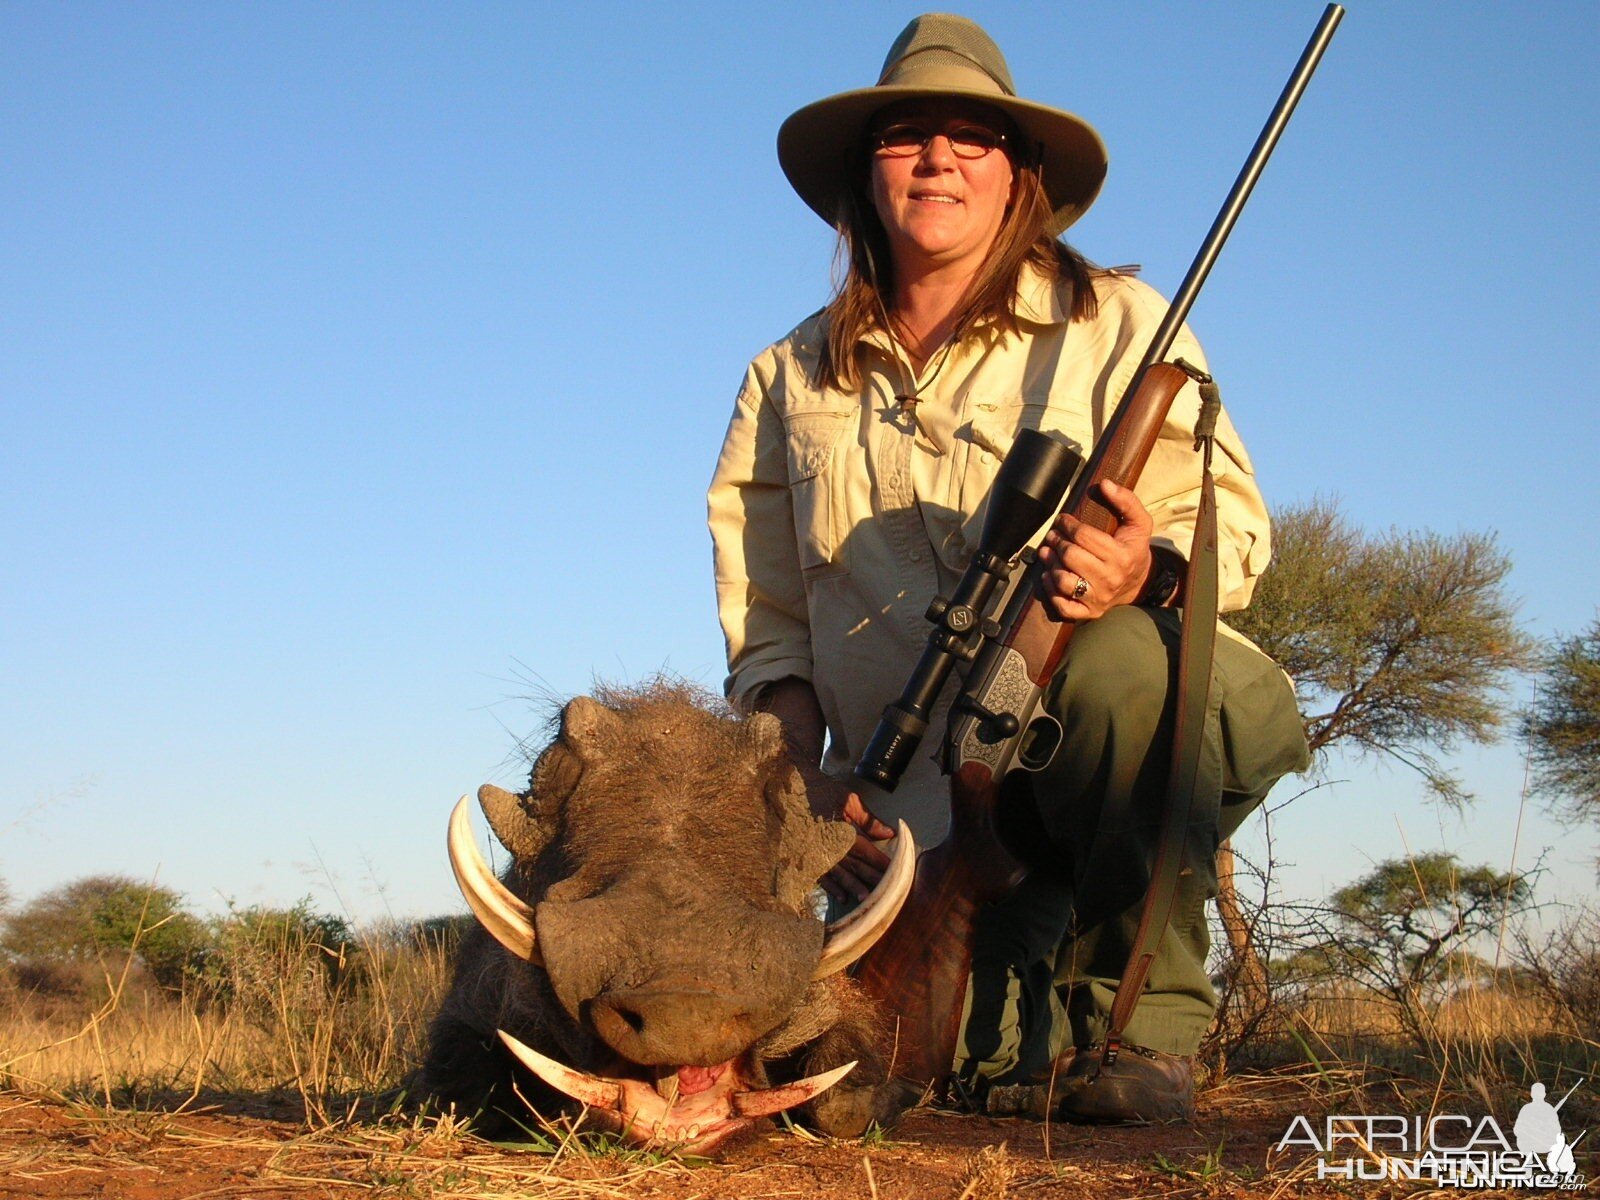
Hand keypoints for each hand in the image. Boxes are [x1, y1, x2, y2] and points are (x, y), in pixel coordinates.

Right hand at [805, 772, 893, 903]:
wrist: (789, 787)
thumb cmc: (822, 791)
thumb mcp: (849, 800)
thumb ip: (869, 820)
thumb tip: (890, 833)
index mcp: (841, 829)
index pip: (865, 850)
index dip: (880, 862)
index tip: (895, 872)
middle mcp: (828, 843)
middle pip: (854, 865)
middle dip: (870, 879)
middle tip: (887, 894)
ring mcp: (815, 851)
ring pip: (838, 873)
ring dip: (852, 887)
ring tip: (866, 899)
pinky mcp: (805, 856)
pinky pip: (819, 875)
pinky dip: (831, 887)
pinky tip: (842, 896)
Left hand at [1036, 480, 1153, 620]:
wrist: (1140, 583)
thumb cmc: (1133, 549)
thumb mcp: (1139, 523)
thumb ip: (1126, 500)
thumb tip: (1105, 484)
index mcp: (1121, 556)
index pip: (1084, 537)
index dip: (1068, 524)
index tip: (1062, 519)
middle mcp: (1110, 579)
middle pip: (1071, 556)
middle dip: (1057, 541)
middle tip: (1052, 535)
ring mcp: (1098, 598)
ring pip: (1064, 581)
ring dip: (1050, 564)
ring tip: (1047, 552)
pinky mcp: (1089, 612)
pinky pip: (1064, 606)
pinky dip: (1051, 592)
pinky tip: (1049, 576)